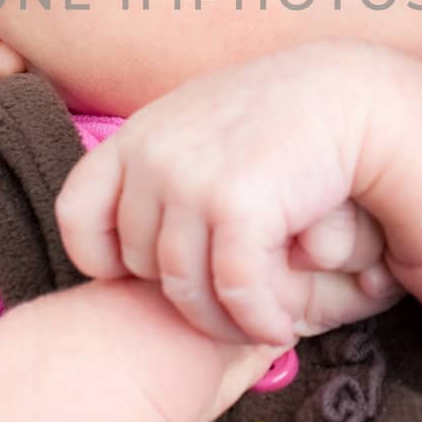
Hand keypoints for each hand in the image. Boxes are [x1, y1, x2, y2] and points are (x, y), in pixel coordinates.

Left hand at [54, 39, 405, 345]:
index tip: (149, 277)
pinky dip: (256, 322)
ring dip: (224, 323)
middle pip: (139, 264)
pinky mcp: (237, 205)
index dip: (106, 262)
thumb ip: (157, 171)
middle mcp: (151, 157)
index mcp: (135, 137)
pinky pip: (233, 291)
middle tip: (225, 308)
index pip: (77, 217)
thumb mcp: (196, 129)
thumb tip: (124, 247)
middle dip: (182, 296)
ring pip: (184, 289)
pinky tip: (279, 327)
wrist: (343, 94)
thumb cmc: (273, 121)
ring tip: (255, 327)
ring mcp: (190, 180)